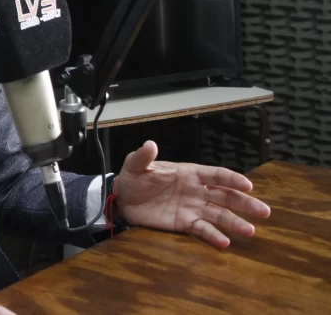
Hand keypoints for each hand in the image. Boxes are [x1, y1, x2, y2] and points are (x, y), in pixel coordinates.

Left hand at [115, 141, 271, 247]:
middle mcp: (196, 191)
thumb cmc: (134, 177)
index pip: (215, 175)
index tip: (248, 185)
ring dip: (235, 222)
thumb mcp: (136, 164)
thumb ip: (144, 156)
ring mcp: (192, 208)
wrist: (122, 198)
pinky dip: (213, 236)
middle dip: (245, 203)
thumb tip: (150, 144)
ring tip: (251, 231)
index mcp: (189, 173)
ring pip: (218, 215)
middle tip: (264, 211)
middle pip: (225, 196)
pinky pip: (202, 229)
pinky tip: (225, 242)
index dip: (232, 179)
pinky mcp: (184, 223)